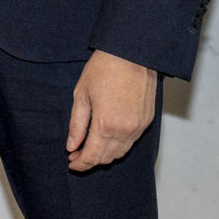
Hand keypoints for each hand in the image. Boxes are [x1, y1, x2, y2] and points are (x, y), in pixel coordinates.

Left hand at [66, 49, 158, 170]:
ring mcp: (139, 127)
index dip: (80, 163)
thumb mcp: (81, 95)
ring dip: (105, 155)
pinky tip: (107, 139)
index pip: (92, 156)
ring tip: (90, 149)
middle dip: (91, 161)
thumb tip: (71, 146)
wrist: (132, 55)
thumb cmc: (103, 70)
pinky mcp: (147, 122)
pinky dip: (118, 146)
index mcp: (106, 125)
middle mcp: (125, 131)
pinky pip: (132, 142)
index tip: (71, 163)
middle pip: (107, 158)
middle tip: (76, 156)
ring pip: (121, 153)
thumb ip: (77, 125)